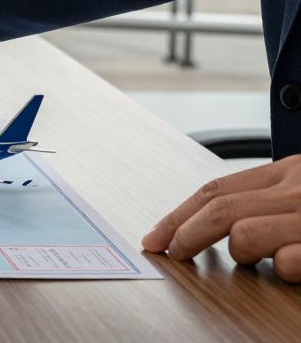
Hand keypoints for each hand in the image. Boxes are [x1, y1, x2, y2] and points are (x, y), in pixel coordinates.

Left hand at [142, 155, 300, 282]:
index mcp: (287, 172)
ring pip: (244, 235)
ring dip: (245, 254)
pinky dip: (284, 270)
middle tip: (175, 254)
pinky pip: (286, 263)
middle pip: (219, 210)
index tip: (155, 237)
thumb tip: (206, 223)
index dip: (178, 215)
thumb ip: (264, 201)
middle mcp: (295, 189)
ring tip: (269, 257)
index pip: (216, 191)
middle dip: (187, 235)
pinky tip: (296, 267)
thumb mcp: (300, 190)